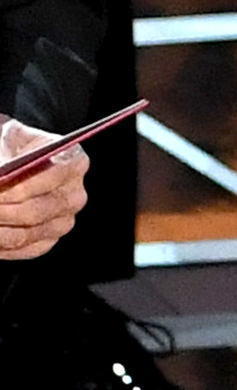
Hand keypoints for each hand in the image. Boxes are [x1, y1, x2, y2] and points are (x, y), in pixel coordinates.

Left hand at [0, 114, 90, 260]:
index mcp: (74, 162)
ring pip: (24, 235)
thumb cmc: (14, 149)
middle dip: (0, 212)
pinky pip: (22, 250)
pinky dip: (1, 245)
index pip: (48, 178)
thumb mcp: (10, 140)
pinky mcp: (49, 240)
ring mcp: (64, 221)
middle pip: (34, 212)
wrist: (18, 162)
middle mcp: (75, 195)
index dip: (15, 188)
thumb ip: (5, 159)